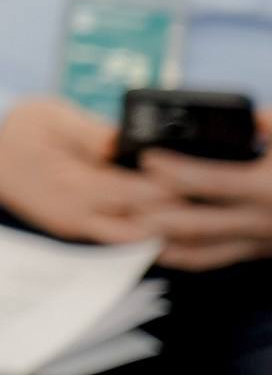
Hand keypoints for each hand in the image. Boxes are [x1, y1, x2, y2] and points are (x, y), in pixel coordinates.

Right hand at [0, 97, 184, 243]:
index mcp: (72, 186)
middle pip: (141, 227)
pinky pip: (116, 235)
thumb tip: (131, 144)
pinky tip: (159, 211)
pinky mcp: (73, 228)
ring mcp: (74, 226)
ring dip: (159, 225)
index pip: (136, 195)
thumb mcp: (54, 116)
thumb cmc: (18, 127)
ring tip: (187, 204)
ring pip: (132, 239)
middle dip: (174, 213)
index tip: (198, 175)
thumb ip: (94, 134)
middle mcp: (75, 216)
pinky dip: (140, 226)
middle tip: (203, 192)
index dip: (171, 188)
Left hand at [134, 109, 271, 271]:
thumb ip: (270, 123)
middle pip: (194, 225)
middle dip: (151, 215)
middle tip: (117, 201)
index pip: (208, 182)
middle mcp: (261, 223)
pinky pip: (217, 259)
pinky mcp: (262, 253)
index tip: (147, 157)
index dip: (173, 171)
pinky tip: (158, 246)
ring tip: (124, 229)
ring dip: (161, 243)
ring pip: (202, 252)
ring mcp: (261, 243)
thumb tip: (250, 115)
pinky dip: (185, 255)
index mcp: (267, 189)